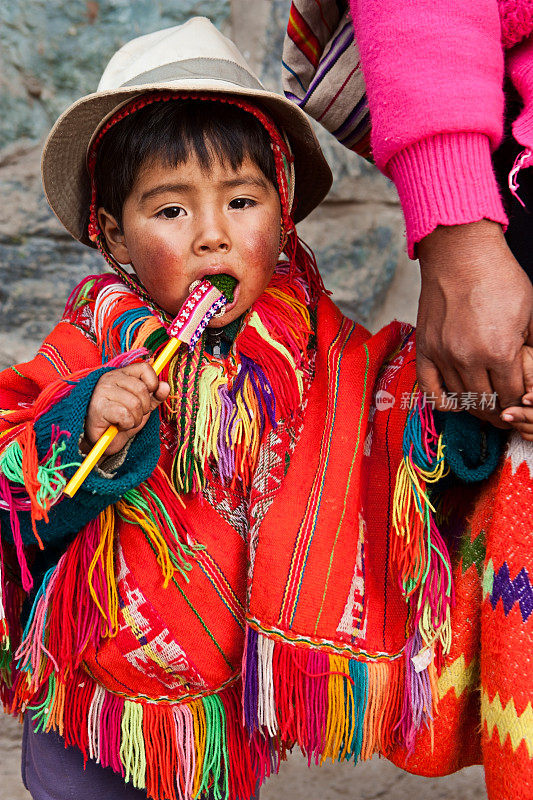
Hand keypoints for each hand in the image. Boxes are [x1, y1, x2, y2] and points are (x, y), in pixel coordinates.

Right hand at [83, 362, 169, 454]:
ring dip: (135, 419)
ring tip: (124, 421)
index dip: (153, 384)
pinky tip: (117, 425)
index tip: (147, 398)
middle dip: (144, 408)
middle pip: (142, 389)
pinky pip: (125, 415)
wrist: (101, 441)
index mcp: (122, 374)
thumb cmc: (121, 420)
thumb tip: (165, 386)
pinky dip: (126, 424)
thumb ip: (155, 396)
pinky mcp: (98, 407)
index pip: (145, 368)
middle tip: (132, 415)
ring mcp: (102, 391)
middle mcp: (110, 378)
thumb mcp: (143, 406)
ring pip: (135, 404)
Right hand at [416, 220, 532, 426]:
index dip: (519, 403)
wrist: (460, 254)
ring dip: (474, 408)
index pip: (511, 396)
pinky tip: (455, 403)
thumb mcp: (530, 311)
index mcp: (501, 350)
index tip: (521, 404)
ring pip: (460, 399)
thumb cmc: (498, 277)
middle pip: (485, 403)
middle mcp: (469, 358)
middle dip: (498, 413)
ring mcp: (443, 355)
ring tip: (484, 407)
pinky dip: (442, 402)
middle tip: (504, 415)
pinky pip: (429, 389)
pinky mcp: (425, 349)